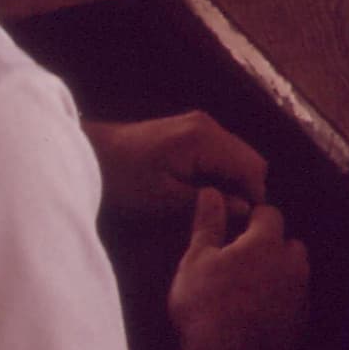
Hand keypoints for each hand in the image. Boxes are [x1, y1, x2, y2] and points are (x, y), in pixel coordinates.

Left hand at [82, 112, 268, 218]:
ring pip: (238, 155)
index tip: (244, 225)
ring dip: (235, 181)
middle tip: (231, 219)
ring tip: (218, 209)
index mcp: (204, 139)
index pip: (251, 167)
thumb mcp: (164, 199)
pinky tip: (205, 192)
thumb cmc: (125, 179)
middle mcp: (208, 125)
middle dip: (247, 189)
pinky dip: (223, 172)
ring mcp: (201, 124)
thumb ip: (207, 202)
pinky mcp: (193, 129)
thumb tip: (245, 209)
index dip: (254, 197)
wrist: (94, 153)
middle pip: (250, 158)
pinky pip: (223, 151)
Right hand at [168, 188, 308, 349]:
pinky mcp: (301, 328)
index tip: (235, 230)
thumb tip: (210, 190)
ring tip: (251, 288)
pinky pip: (294, 305)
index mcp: (267, 243)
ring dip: (280, 275)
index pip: (270, 213)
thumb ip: (207, 223)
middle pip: (290, 244)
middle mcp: (292, 266)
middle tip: (243, 261)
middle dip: (272, 246)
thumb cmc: (205, 306)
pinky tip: (259, 316)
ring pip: (296, 275)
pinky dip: (282, 304)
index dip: (252, 218)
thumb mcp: (196, 260)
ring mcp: (300, 298)